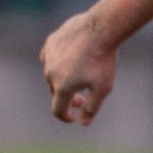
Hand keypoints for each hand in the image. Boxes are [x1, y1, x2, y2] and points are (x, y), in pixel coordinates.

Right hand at [41, 11, 117, 125]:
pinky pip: (50, 57)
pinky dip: (57, 63)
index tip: (73, 118)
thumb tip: (83, 123)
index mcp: (62, 87)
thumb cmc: (104, 60)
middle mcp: (50, 73)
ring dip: (63, 79)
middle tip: (84, 95)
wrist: (101, 29)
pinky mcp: (50, 42)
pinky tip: (70, 60)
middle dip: (68, 97)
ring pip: (52, 74)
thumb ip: (92, 108)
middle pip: (56, 92)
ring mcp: (48, 56)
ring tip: (79, 75)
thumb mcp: (103, 88)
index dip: (65, 117)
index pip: (57, 110)